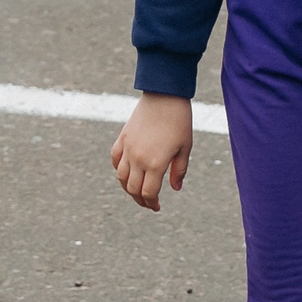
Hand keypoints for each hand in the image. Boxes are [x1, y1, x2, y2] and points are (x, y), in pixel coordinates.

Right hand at [112, 94, 192, 209]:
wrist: (165, 95)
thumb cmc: (179, 121)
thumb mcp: (185, 147)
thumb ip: (179, 170)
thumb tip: (175, 188)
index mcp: (155, 164)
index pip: (148, 193)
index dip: (152, 203)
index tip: (157, 207)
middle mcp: (138, 159)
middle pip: (133, 189)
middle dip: (140, 199)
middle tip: (149, 202)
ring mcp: (128, 148)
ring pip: (121, 177)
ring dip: (128, 188)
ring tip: (137, 190)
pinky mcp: (123, 138)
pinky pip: (115, 160)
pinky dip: (119, 170)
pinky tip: (127, 172)